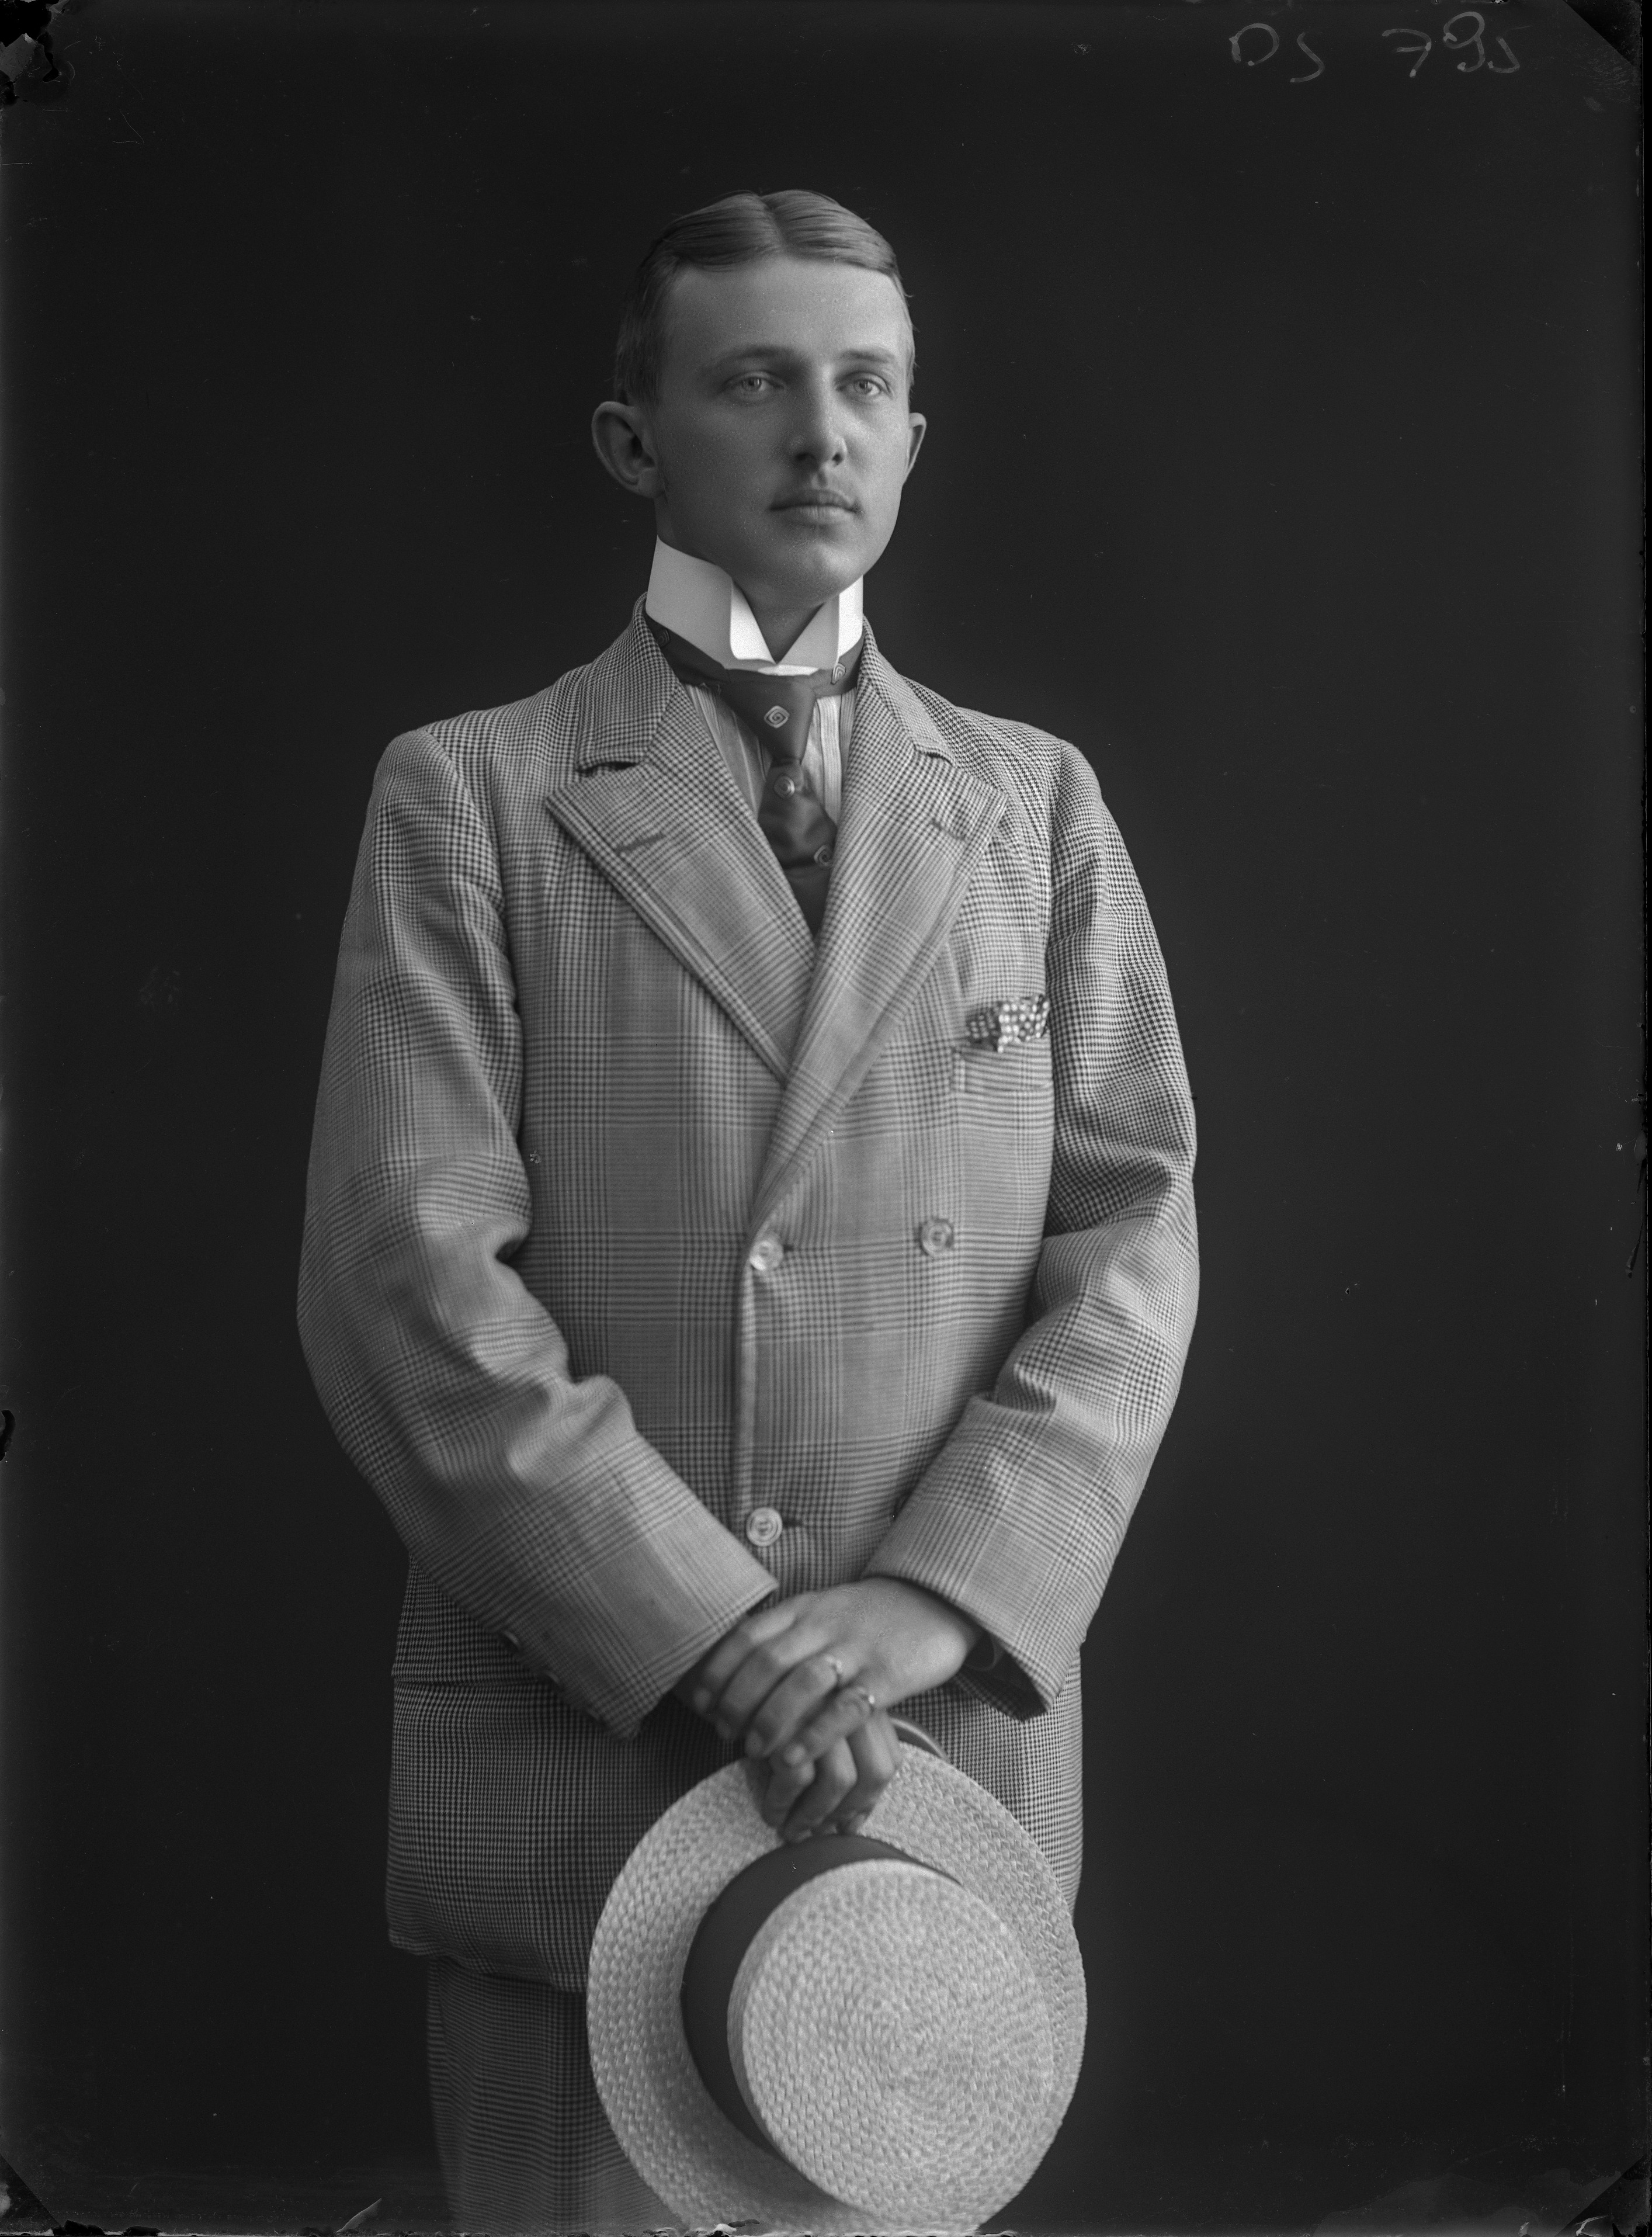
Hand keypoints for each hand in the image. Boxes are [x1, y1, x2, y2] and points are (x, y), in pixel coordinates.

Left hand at [688, 1577, 978, 1771]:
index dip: (719, 1670)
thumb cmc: (865, 1617)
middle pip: (768, 1661)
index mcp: (803, 1609)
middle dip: (737, 1701)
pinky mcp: (886, 1675)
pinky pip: (846, 1707)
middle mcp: (824, 1625)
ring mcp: (856, 1649)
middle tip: (723, 1732)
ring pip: (802, 1683)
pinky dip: (815, 1734)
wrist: (932, 1601)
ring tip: (752, 1750)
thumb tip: (728, 1667)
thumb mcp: (818, 1613)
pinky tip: (794, 1758)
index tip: (701, 1701)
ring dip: (770, 1719)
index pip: (748, 1636)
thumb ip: (780, 1635)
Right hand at [755, 1705, 901, 1843]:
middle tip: (819, 1832)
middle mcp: (850, 1699)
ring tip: (792, 1831)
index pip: (888, 1760)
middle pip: (874, 1772)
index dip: (868, 1801)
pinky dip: (783, 1805)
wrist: (720, 1654)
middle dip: (846, 1813)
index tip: (846, 1823)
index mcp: (862, 1697)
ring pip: (839, 1780)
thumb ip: (836, 1752)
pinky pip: (797, 1778)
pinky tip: (770, 1814)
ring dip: (814, 1816)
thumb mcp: (810, 1712)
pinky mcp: (786, 1717)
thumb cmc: (765, 1691)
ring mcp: (821, 1706)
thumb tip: (849, 1823)